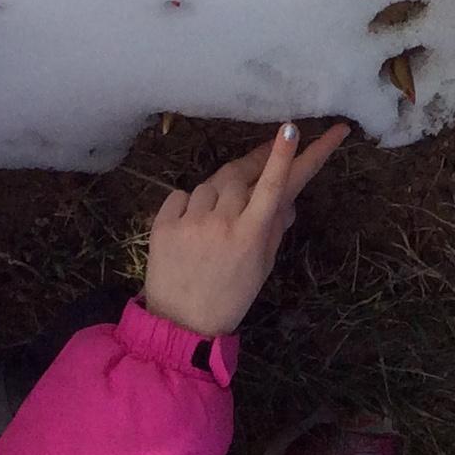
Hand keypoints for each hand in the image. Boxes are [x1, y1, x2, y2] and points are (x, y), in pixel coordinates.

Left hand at [141, 121, 348, 336]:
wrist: (180, 325)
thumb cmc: (230, 297)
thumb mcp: (261, 267)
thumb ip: (274, 229)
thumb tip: (287, 199)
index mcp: (251, 235)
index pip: (272, 187)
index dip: (283, 157)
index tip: (291, 128)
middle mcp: (221, 223)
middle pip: (239, 175)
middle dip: (252, 165)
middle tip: (262, 157)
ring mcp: (190, 221)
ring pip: (210, 184)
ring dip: (219, 193)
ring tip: (217, 221)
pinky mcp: (163, 224)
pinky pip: (181, 196)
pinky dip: (189, 204)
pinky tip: (192, 225)